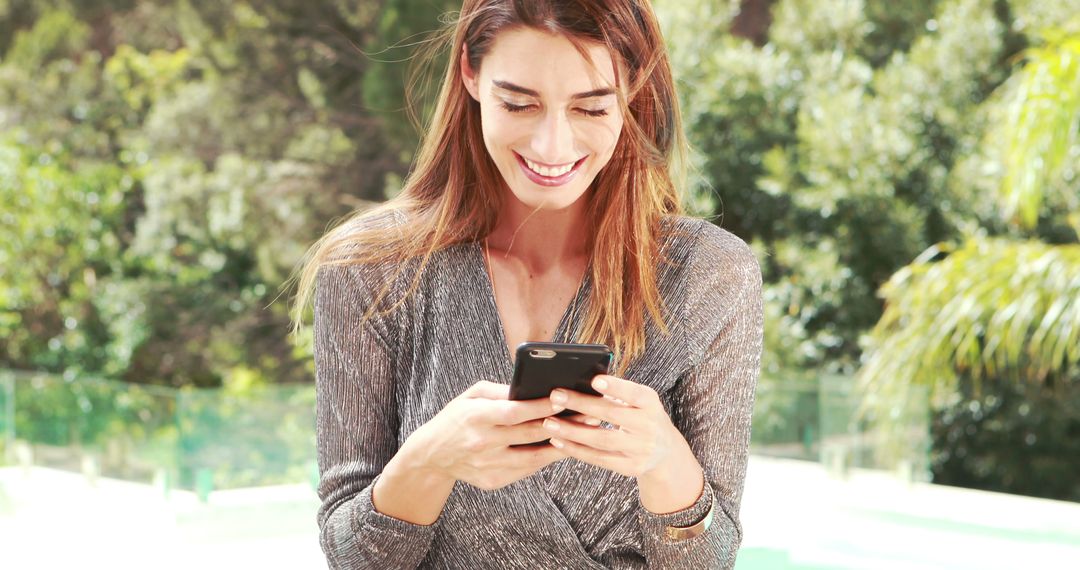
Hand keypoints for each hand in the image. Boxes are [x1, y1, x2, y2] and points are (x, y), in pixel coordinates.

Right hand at [405, 380, 567, 490]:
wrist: (433, 453)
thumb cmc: (457, 417)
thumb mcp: (471, 395)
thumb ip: (500, 391)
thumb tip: (532, 387)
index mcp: (475, 417)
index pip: (513, 412)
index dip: (540, 406)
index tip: (563, 398)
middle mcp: (481, 443)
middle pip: (529, 434)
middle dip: (562, 423)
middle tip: (587, 414)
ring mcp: (487, 465)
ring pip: (533, 457)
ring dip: (561, 445)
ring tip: (583, 433)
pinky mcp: (493, 481)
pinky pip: (526, 470)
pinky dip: (545, 458)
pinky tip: (561, 448)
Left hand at [540, 375, 697, 481]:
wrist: (665, 451)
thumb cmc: (641, 415)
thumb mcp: (638, 401)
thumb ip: (616, 392)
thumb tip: (579, 381)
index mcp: (651, 403)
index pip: (634, 394)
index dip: (616, 387)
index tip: (594, 380)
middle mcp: (649, 426)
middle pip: (612, 415)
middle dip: (581, 405)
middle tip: (555, 396)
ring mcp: (641, 449)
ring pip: (602, 440)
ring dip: (572, 431)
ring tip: (549, 423)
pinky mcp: (631, 467)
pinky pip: (599, 459)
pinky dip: (576, 450)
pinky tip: (558, 441)